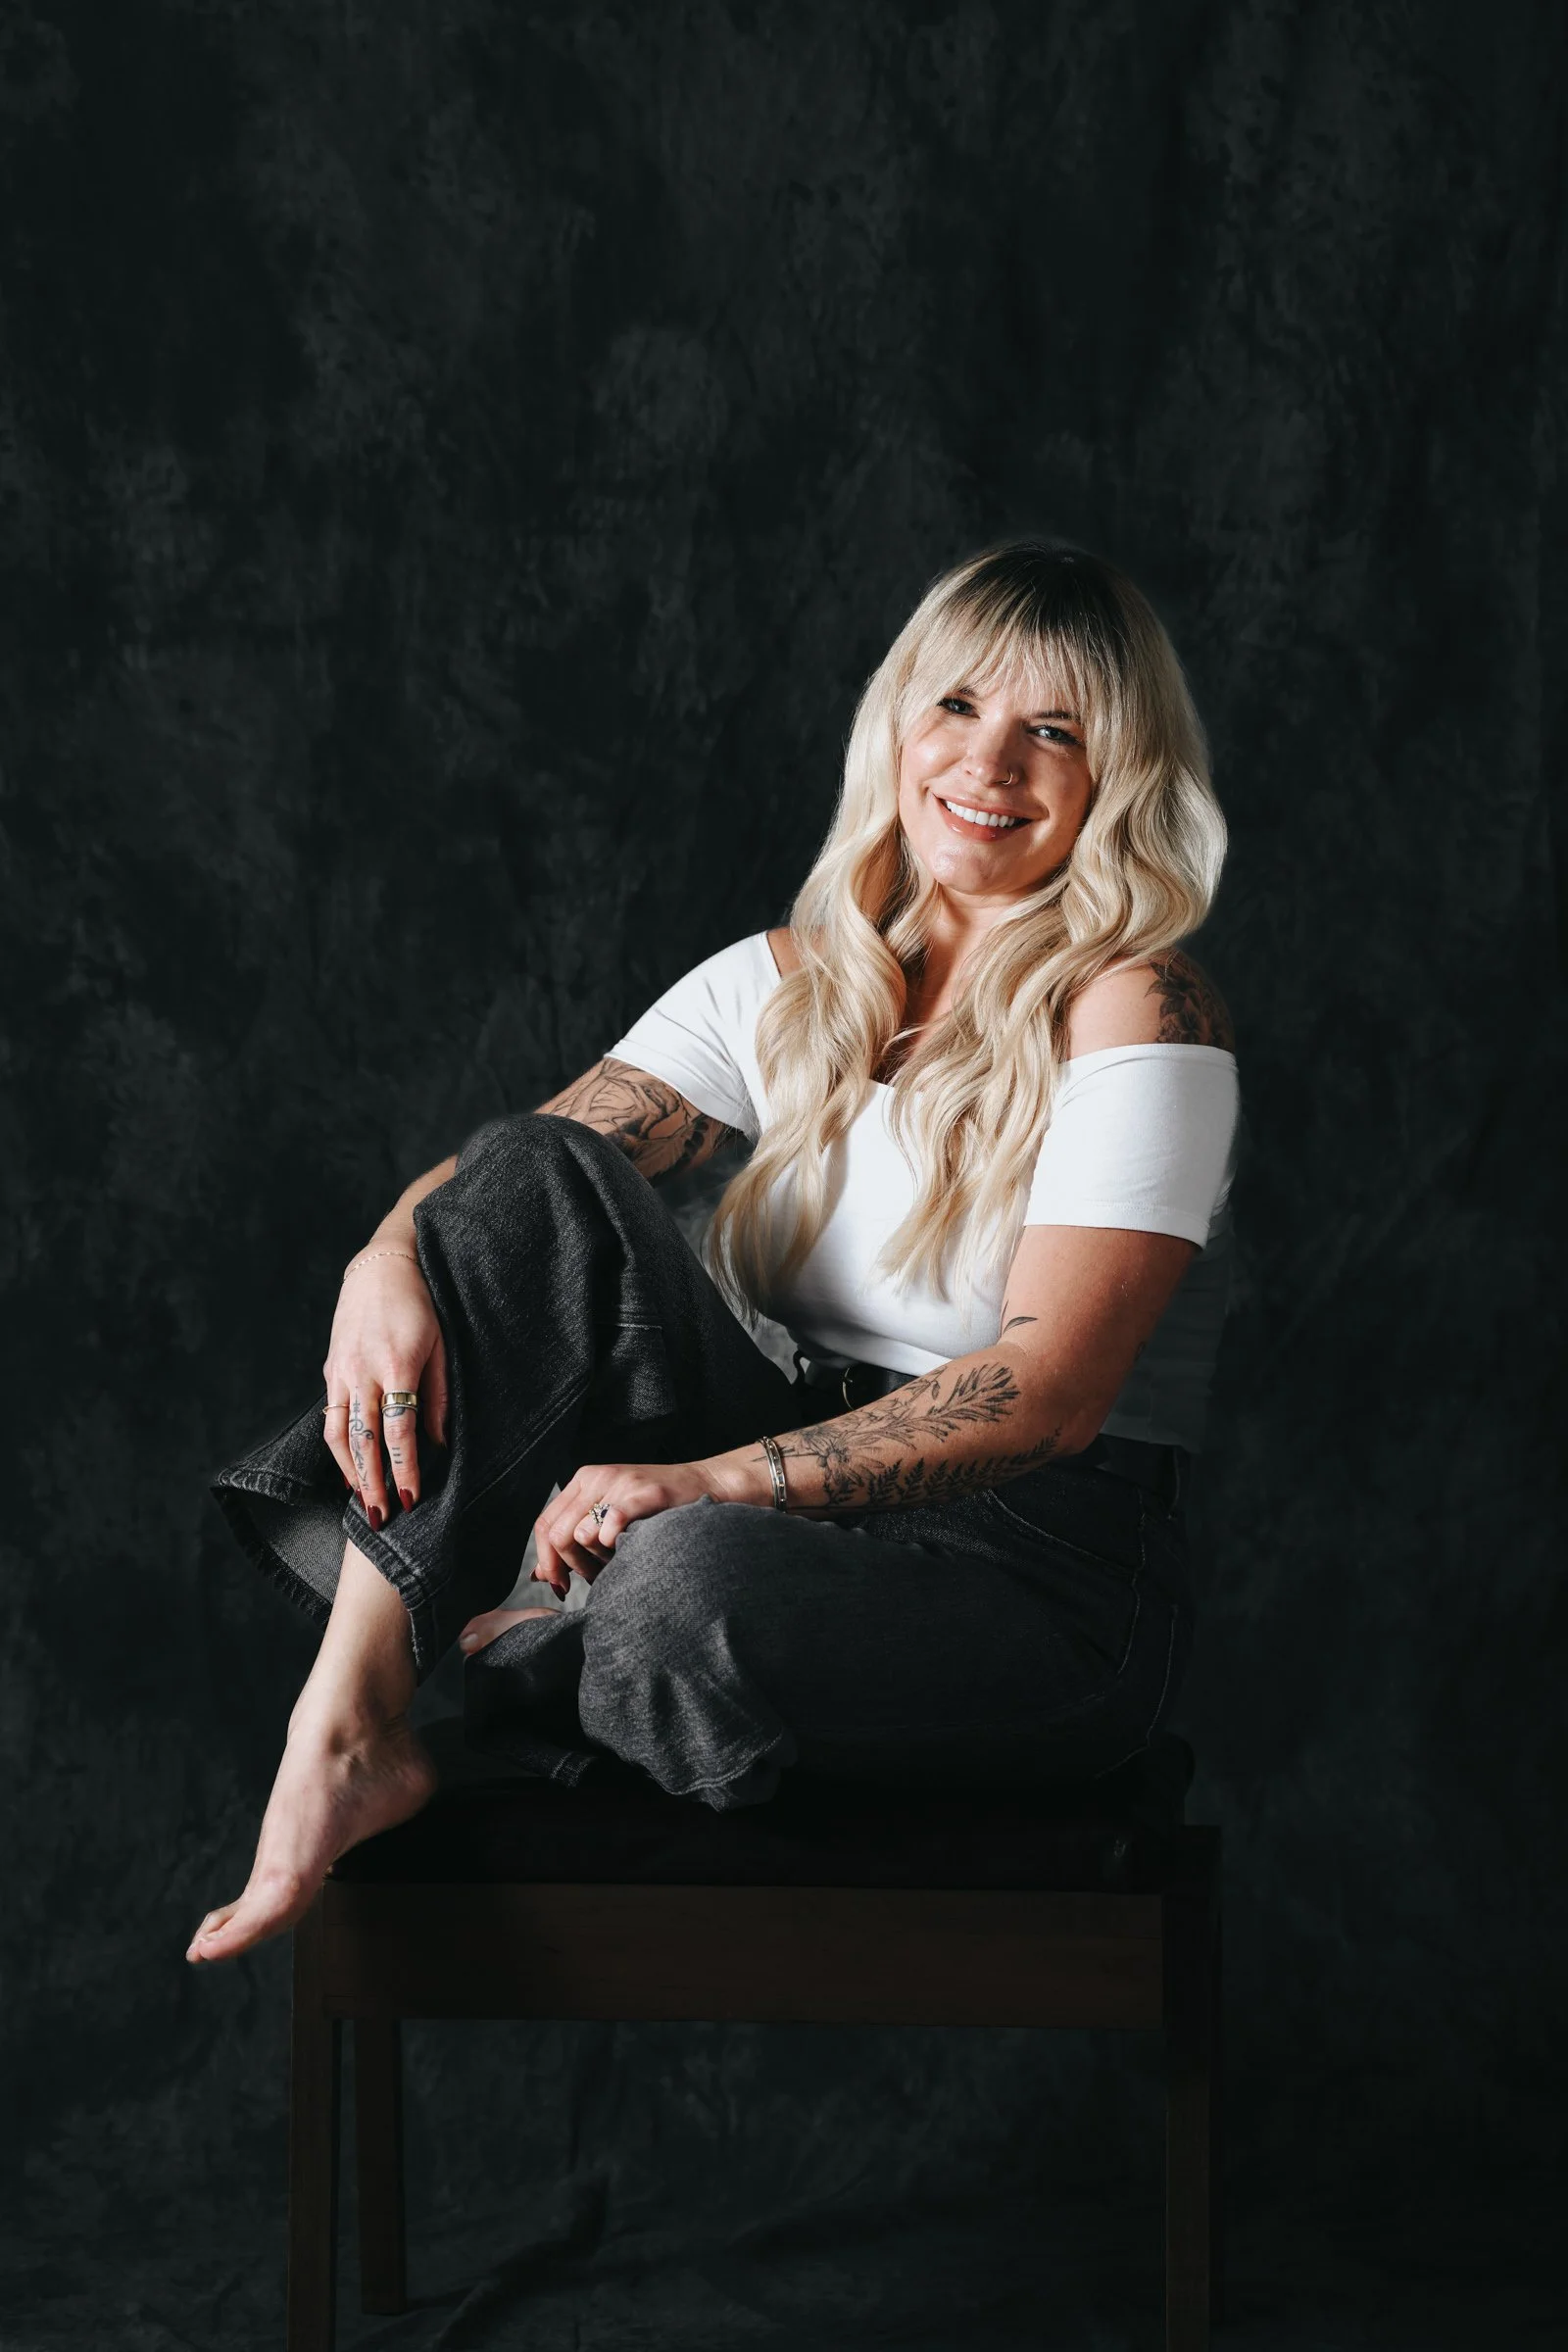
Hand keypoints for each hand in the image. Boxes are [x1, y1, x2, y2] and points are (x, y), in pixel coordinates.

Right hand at [321, 1247, 449, 1528]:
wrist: (382, 1269)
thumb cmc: (421, 1307)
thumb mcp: (442, 1346)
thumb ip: (439, 1396)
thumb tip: (439, 1444)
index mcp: (396, 1365)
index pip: (399, 1431)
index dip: (405, 1469)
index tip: (411, 1499)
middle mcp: (362, 1371)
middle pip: (363, 1440)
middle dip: (372, 1483)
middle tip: (381, 1518)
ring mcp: (340, 1371)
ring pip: (337, 1433)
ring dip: (349, 1472)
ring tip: (362, 1501)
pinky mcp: (330, 1370)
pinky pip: (330, 1417)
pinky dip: (337, 1448)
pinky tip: (349, 1467)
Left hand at [529, 1456, 755, 1597]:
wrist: (707, 1485)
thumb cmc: (658, 1511)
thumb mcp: (610, 1518)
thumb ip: (577, 1540)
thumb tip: (540, 1574)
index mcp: (583, 1481)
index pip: (544, 1525)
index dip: (547, 1561)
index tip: (560, 1585)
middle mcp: (595, 1477)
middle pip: (557, 1534)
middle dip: (571, 1567)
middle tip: (595, 1579)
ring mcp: (619, 1482)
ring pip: (580, 1535)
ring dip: (596, 1562)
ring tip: (617, 1564)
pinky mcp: (643, 1491)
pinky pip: (610, 1523)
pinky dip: (613, 1544)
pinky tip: (629, 1549)